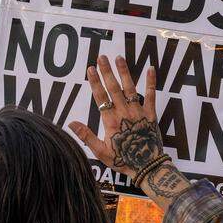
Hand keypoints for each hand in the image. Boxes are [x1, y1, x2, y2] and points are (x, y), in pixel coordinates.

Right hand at [68, 56, 188, 202]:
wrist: (148, 166)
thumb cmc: (123, 160)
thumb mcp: (101, 152)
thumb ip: (87, 136)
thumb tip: (71, 123)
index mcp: (111, 122)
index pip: (100, 97)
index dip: (95, 82)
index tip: (90, 68)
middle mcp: (124, 113)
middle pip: (114, 88)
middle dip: (107, 72)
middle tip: (101, 56)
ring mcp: (138, 112)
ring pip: (130, 88)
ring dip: (124, 72)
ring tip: (119, 58)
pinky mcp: (151, 115)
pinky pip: (151, 96)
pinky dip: (151, 82)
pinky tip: (150, 69)